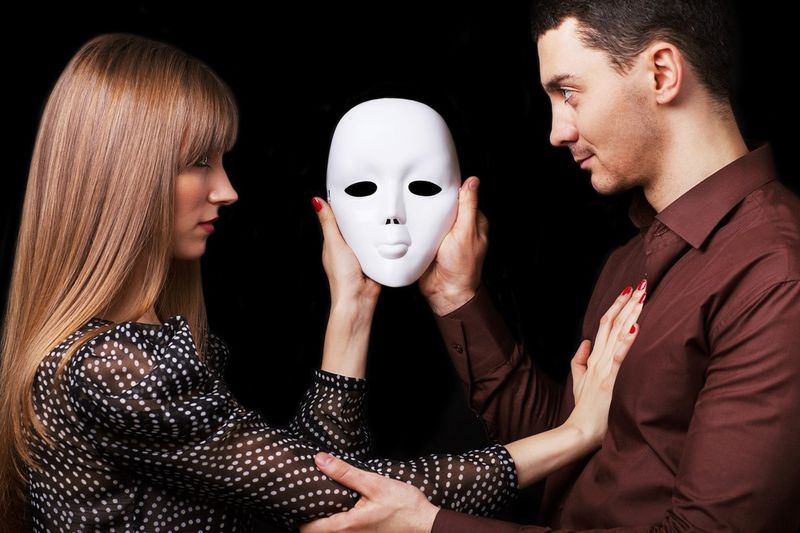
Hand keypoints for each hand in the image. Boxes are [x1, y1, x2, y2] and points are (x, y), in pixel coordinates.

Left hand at [300, 453, 438, 532]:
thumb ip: (345, 473)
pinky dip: (338, 523)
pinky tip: (343, 507)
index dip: (300, 515)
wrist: (426, 524)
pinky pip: (344, 532)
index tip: (300, 498)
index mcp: (346, 526)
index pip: (308, 529)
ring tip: (325, 500)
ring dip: (325, 520)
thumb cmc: (403, 505)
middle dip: (310, 517)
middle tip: (311, 496)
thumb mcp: (374, 483)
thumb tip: (320, 460)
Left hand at [314, 197, 379, 309]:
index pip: (339, 218)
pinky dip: (384, 239)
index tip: (352, 188)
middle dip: (363, 214)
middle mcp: (348, 247)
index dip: (344, 205)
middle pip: (356, 225)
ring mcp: (362, 254)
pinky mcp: (375, 259)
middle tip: (374, 196)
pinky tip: (390, 230)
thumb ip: (329, 223)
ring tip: (384, 211)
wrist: (359, 299)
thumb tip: (316, 201)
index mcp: (335, 242)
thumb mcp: (334, 244)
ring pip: (369, 235)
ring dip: (375, 227)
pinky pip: (380, 245)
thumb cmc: (342, 275)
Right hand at [418, 176, 488, 315]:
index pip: (460, 196)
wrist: (445, 293)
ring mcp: (441, 235)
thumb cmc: (462, 267)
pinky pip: (420, 230)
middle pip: (442, 205)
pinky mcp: (428, 243)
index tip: (435, 179)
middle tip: (418, 193)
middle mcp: (457, 226)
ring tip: (410, 206)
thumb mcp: (466, 232)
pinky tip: (408, 222)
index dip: (448, 188)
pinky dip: (414, 226)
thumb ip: (468, 207)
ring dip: (421, 213)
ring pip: (429, 216)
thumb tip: (473, 181)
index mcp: (472, 221)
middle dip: (431, 200)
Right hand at [566, 282, 644, 445]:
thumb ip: (580, 360)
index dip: (616, 307)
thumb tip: (584, 341)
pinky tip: (635, 327)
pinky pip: (619, 357)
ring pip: (616, 334)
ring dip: (629, 314)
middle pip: (612, 324)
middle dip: (626, 304)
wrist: (580, 430)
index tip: (629, 291)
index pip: (605, 325)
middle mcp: (598, 358)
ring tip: (640, 297)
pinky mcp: (608, 380)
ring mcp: (603, 368)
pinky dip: (626, 342)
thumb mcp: (579, 380)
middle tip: (640, 285)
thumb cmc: (585, 408)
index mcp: (593, 357)